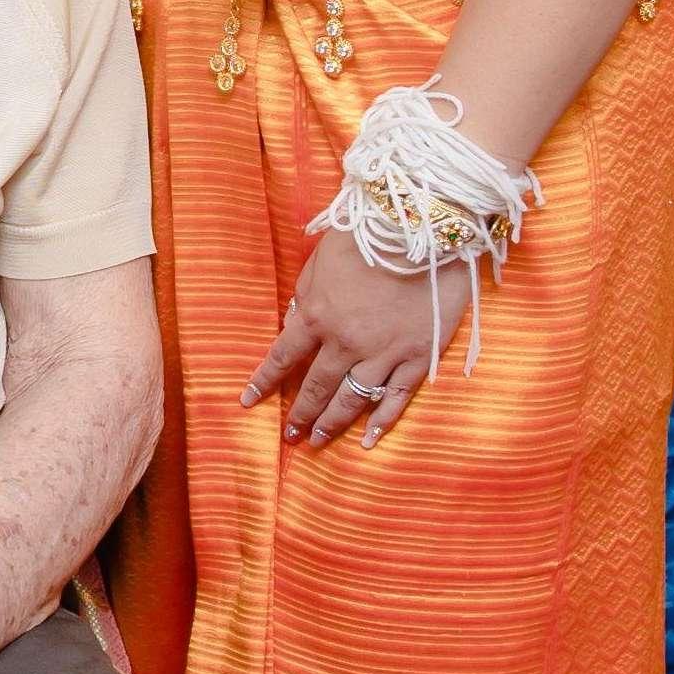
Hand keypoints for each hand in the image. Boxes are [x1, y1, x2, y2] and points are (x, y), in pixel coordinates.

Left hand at [242, 234, 466, 446]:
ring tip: (318, 441)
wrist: (424, 231)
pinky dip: (382, 422)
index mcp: (317, 315)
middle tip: (290, 435)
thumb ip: (306, 295)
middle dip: (300, 414)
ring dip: (332, 423)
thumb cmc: (368, 237)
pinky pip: (395, 397)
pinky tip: (368, 440)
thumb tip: (294, 323)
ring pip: (352, 400)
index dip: (264, 381)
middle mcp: (345, 342)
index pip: (283, 356)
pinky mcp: (417, 357)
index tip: (249, 401)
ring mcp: (383, 354)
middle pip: (316, 387)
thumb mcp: (321, 260)